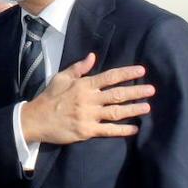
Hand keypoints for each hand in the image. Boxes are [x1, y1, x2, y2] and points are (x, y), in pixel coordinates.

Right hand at [19, 53, 152, 144]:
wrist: (36, 120)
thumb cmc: (49, 97)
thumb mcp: (61, 77)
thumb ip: (79, 68)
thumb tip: (92, 56)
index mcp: (84, 85)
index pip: (110, 77)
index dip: (127, 73)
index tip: (141, 70)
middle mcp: (89, 100)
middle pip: (117, 94)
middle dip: (136, 91)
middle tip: (151, 90)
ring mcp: (89, 116)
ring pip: (116, 112)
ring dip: (133, 109)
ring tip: (147, 107)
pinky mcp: (87, 131)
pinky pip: (108, 130)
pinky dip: (122, 130)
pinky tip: (134, 129)